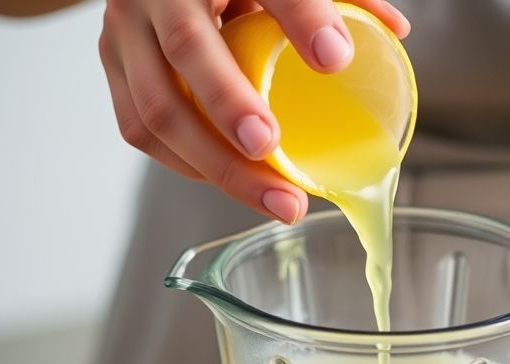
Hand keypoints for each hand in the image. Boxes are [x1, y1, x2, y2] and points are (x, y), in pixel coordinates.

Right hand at [99, 0, 409, 223]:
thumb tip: (395, 34)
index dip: (300, 17)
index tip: (335, 58)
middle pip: (189, 50)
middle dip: (232, 108)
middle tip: (274, 149)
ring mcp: (124, 30)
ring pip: (155, 107)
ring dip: (214, 163)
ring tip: (274, 199)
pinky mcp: (114, 66)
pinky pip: (140, 127)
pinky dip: (186, 163)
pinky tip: (230, 181)